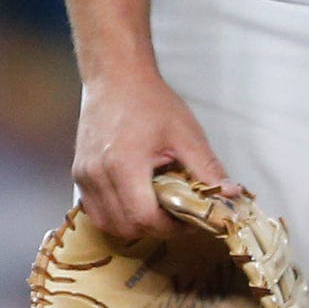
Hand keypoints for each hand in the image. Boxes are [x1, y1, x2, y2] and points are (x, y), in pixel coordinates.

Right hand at [73, 72, 238, 241]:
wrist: (116, 78)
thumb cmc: (150, 102)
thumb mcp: (186, 134)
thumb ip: (207, 169)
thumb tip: (229, 194)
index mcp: (124, 165)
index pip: (145, 218)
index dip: (171, 228)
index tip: (191, 222)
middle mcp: (97, 175)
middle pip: (125, 227)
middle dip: (156, 229)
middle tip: (179, 218)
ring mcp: (84, 176)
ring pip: (107, 224)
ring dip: (134, 226)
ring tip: (159, 209)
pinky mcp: (79, 175)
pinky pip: (95, 211)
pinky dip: (116, 216)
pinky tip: (136, 201)